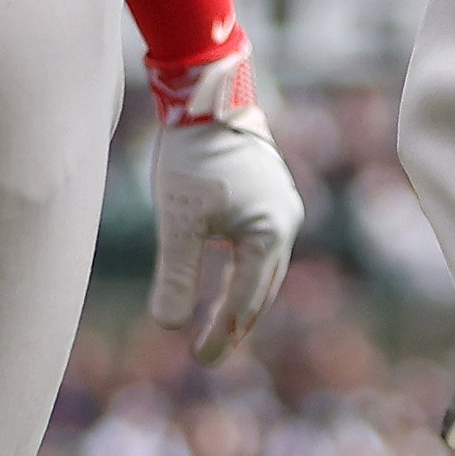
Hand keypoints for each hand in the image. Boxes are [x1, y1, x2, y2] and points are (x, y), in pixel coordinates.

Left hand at [146, 52, 303, 363]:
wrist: (208, 95)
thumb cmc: (193, 157)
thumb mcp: (179, 222)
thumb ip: (177, 276)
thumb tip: (169, 329)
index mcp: (269, 234)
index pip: (244, 301)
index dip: (220, 333)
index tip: (198, 360)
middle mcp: (285, 222)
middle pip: (260, 288)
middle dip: (234, 322)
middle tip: (208, 353)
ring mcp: (281, 205)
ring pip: (261, 266)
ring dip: (238, 295)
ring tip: (215, 322)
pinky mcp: (270, 191)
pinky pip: (258, 243)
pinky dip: (240, 267)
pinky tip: (219, 274)